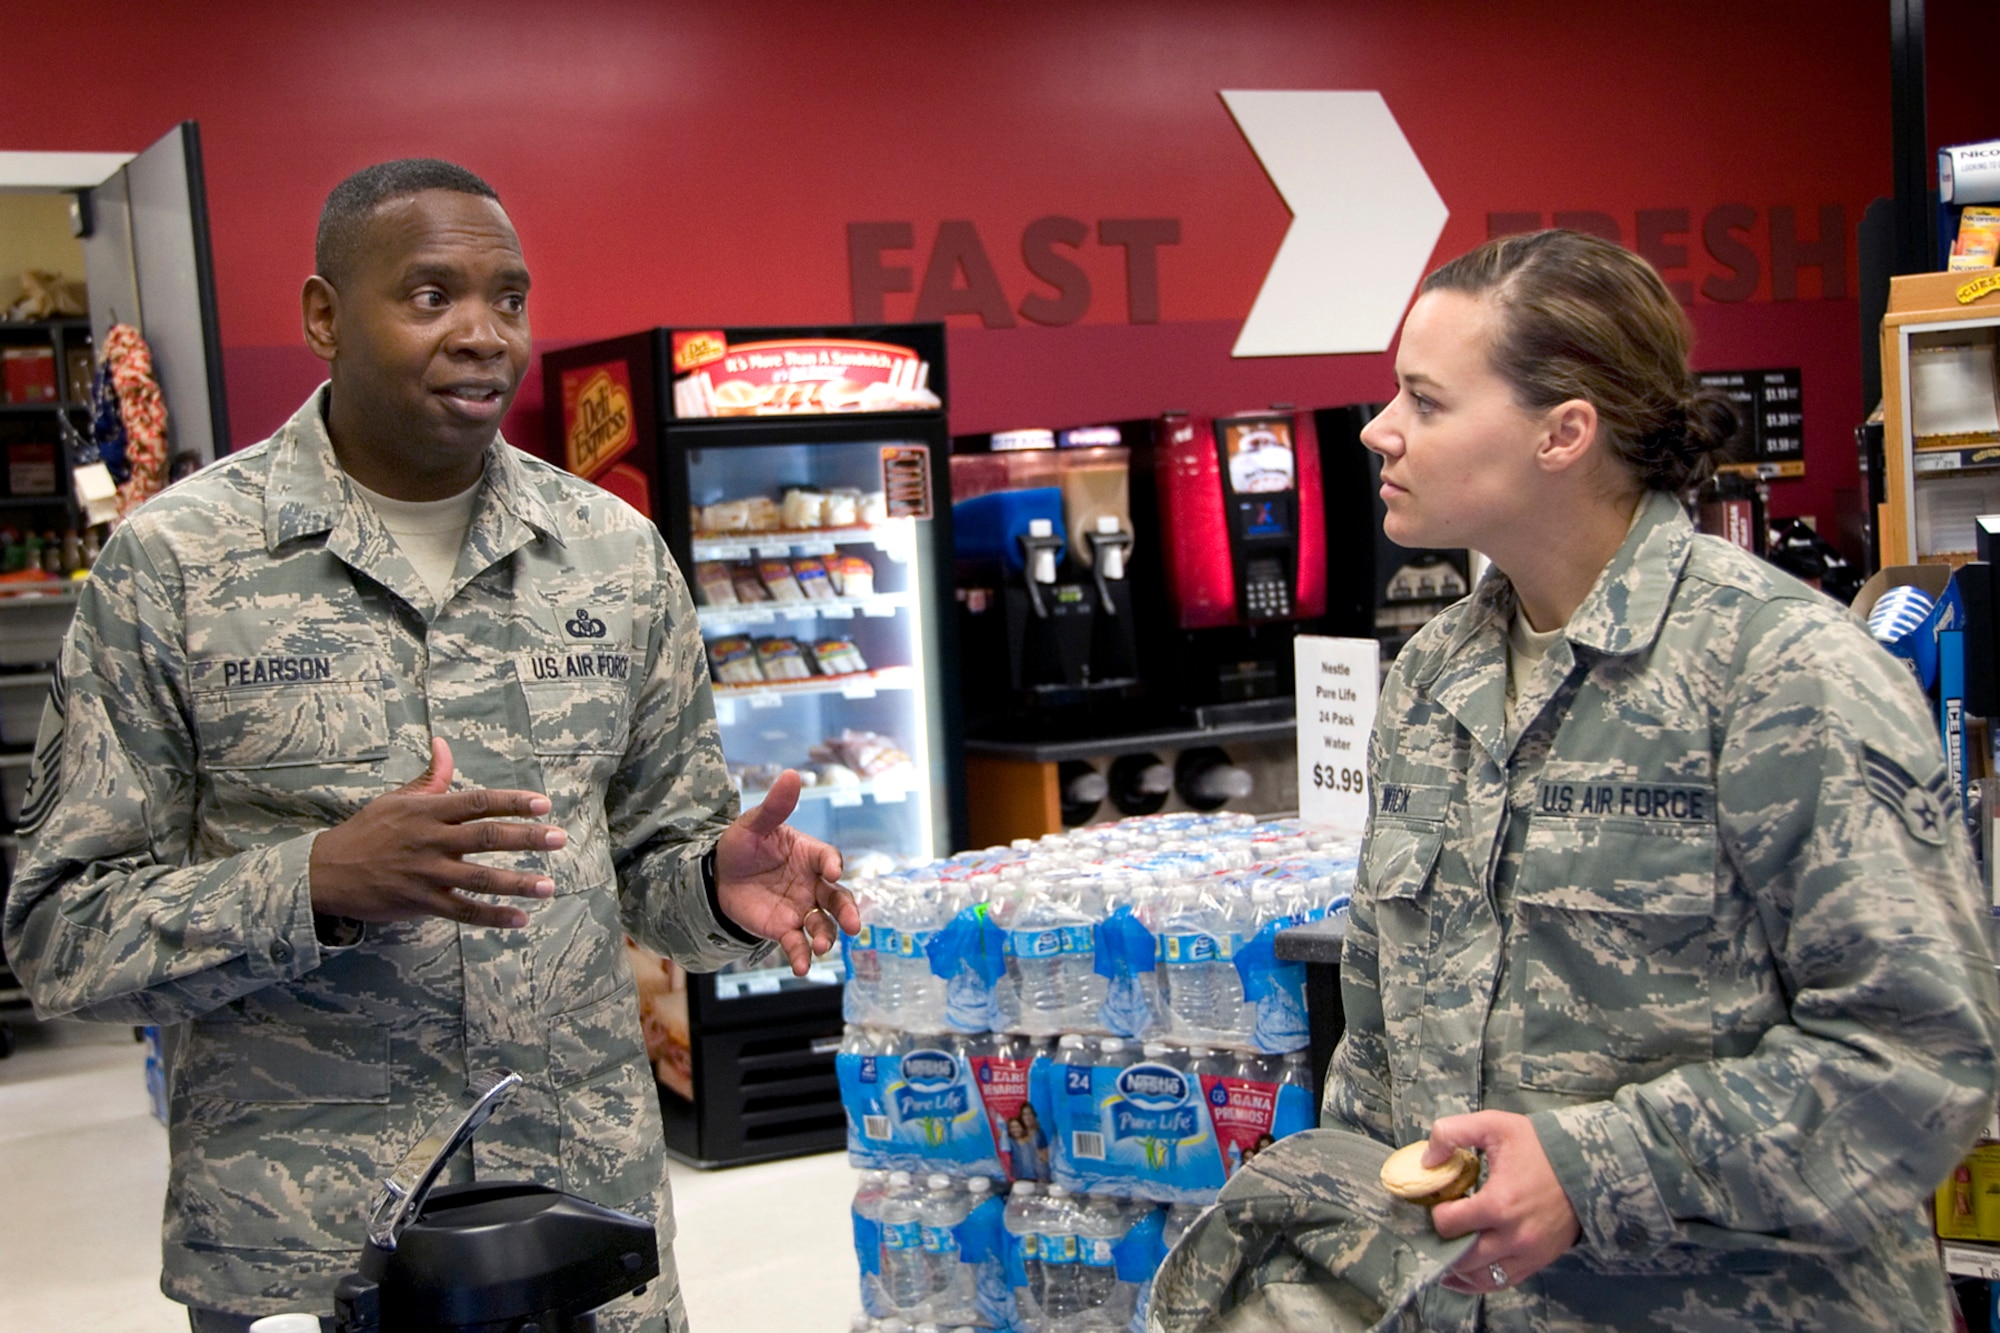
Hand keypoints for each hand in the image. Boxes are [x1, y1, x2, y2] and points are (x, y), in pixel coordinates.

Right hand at [308, 737, 562, 928]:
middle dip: (525, 838)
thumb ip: (429, 777)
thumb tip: (444, 745)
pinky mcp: (420, 902)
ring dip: (516, 883)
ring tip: (548, 886)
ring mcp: (426, 872)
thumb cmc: (367, 831)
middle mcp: (431, 839)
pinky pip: (462, 911)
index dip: (512, 802)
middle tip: (558, 839)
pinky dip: (492, 917)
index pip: (478, 802)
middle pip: (485, 837)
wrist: (327, 871)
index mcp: (428, 810)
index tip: (543, 804)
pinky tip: (520, 919)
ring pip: (479, 878)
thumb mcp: (396, 799)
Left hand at [713, 769, 855, 975]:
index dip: (833, 865)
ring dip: (826, 937)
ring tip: (822, 947)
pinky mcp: (783, 929)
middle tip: (854, 925)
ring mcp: (800, 908)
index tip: (833, 872)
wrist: (717, 877)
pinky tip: (801, 967)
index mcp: (809, 854)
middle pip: (837, 899)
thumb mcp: (753, 825)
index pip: (828, 858)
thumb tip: (791, 775)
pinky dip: (801, 956)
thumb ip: (774, 806)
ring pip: (823, 925)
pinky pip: (797, 943)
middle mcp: (811, 883)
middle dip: (848, 911)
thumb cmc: (741, 846)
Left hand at [1428, 1110, 1579, 1294]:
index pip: (1449, 1224)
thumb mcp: (1494, 1125)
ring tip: (1445, 1254)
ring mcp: (1528, 1253)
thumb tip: (1426, 1159)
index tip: (1440, 1202)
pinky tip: (1464, 1274)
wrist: (1586, 1165)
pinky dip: (1480, 1281)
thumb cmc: (1539, 1145)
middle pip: (1461, 1258)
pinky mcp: (1538, 1261)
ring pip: (1480, 1277)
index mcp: (1499, 1203)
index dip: (1436, 1213)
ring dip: (1459, 1269)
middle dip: (1444, 1244)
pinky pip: (1502, 1282)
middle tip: (1440, 1229)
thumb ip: (1452, 1133)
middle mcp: (1513, 1236)